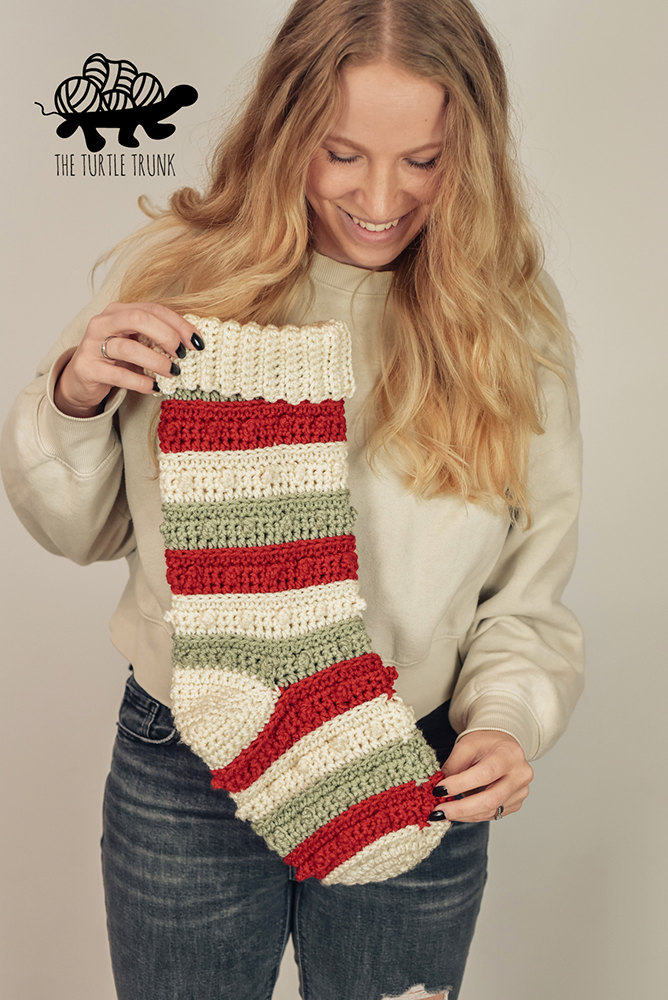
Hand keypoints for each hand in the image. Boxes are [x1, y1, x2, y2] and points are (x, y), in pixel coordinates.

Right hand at [54, 302, 202, 416]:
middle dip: (166, 335)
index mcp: (119, 310)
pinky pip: (117, 374)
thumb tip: (194, 343)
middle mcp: (103, 322)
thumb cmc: (117, 359)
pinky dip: (140, 382)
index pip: (153, 309)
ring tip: (172, 373)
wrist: (83, 379)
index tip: (197, 342)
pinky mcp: (87, 368)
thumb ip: (159, 338)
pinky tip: (154, 387)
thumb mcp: (138, 343)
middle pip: (138, 318)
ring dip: (156, 361)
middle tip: (182, 354)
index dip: (178, 324)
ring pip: (128, 347)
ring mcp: (92, 344)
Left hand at [431, 730, 533, 822]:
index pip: (485, 773)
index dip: (461, 784)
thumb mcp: (466, 745)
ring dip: (464, 814)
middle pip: (491, 799)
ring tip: (444, 812)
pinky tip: (459, 811)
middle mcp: (520, 774)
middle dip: (461, 808)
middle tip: (438, 811)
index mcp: (510, 754)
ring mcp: (520, 791)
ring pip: (490, 811)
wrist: (503, 746)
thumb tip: (439, 789)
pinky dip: (472, 815)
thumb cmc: (486, 744)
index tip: (439, 790)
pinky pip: (492, 815)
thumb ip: (453, 765)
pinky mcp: (516, 803)